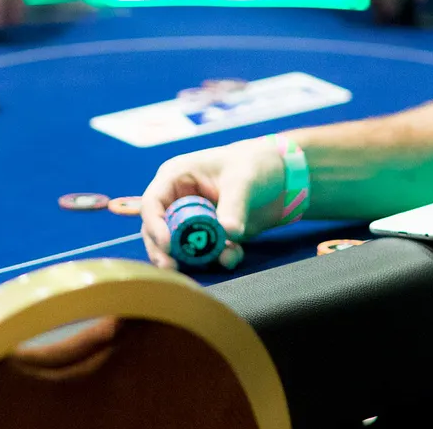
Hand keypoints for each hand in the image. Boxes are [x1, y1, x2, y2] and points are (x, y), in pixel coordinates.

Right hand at [140, 138, 287, 270]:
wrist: (280, 178)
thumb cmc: (253, 164)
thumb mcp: (243, 180)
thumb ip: (234, 206)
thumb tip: (227, 233)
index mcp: (176, 177)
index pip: (153, 203)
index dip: (155, 224)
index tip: (168, 244)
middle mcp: (178, 199)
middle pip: (157, 229)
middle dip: (164, 251)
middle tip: (172, 268)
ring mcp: (193, 219)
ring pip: (179, 246)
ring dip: (196, 258)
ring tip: (223, 258)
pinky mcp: (210, 235)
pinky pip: (205, 253)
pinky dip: (219, 258)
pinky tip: (236, 253)